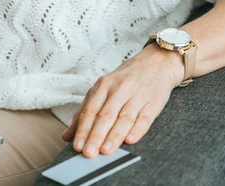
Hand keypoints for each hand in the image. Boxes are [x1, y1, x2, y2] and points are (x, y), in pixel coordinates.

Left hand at [62, 43, 185, 157]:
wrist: (156, 63)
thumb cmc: (125, 80)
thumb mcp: (102, 90)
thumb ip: (84, 112)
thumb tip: (67, 135)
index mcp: (103, 86)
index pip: (90, 111)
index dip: (83, 130)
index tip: (77, 146)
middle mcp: (120, 89)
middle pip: (105, 115)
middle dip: (95, 136)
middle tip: (89, 153)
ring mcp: (138, 95)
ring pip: (124, 118)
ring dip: (114, 136)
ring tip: (105, 151)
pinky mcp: (154, 101)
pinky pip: (145, 117)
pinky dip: (137, 129)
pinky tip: (130, 140)